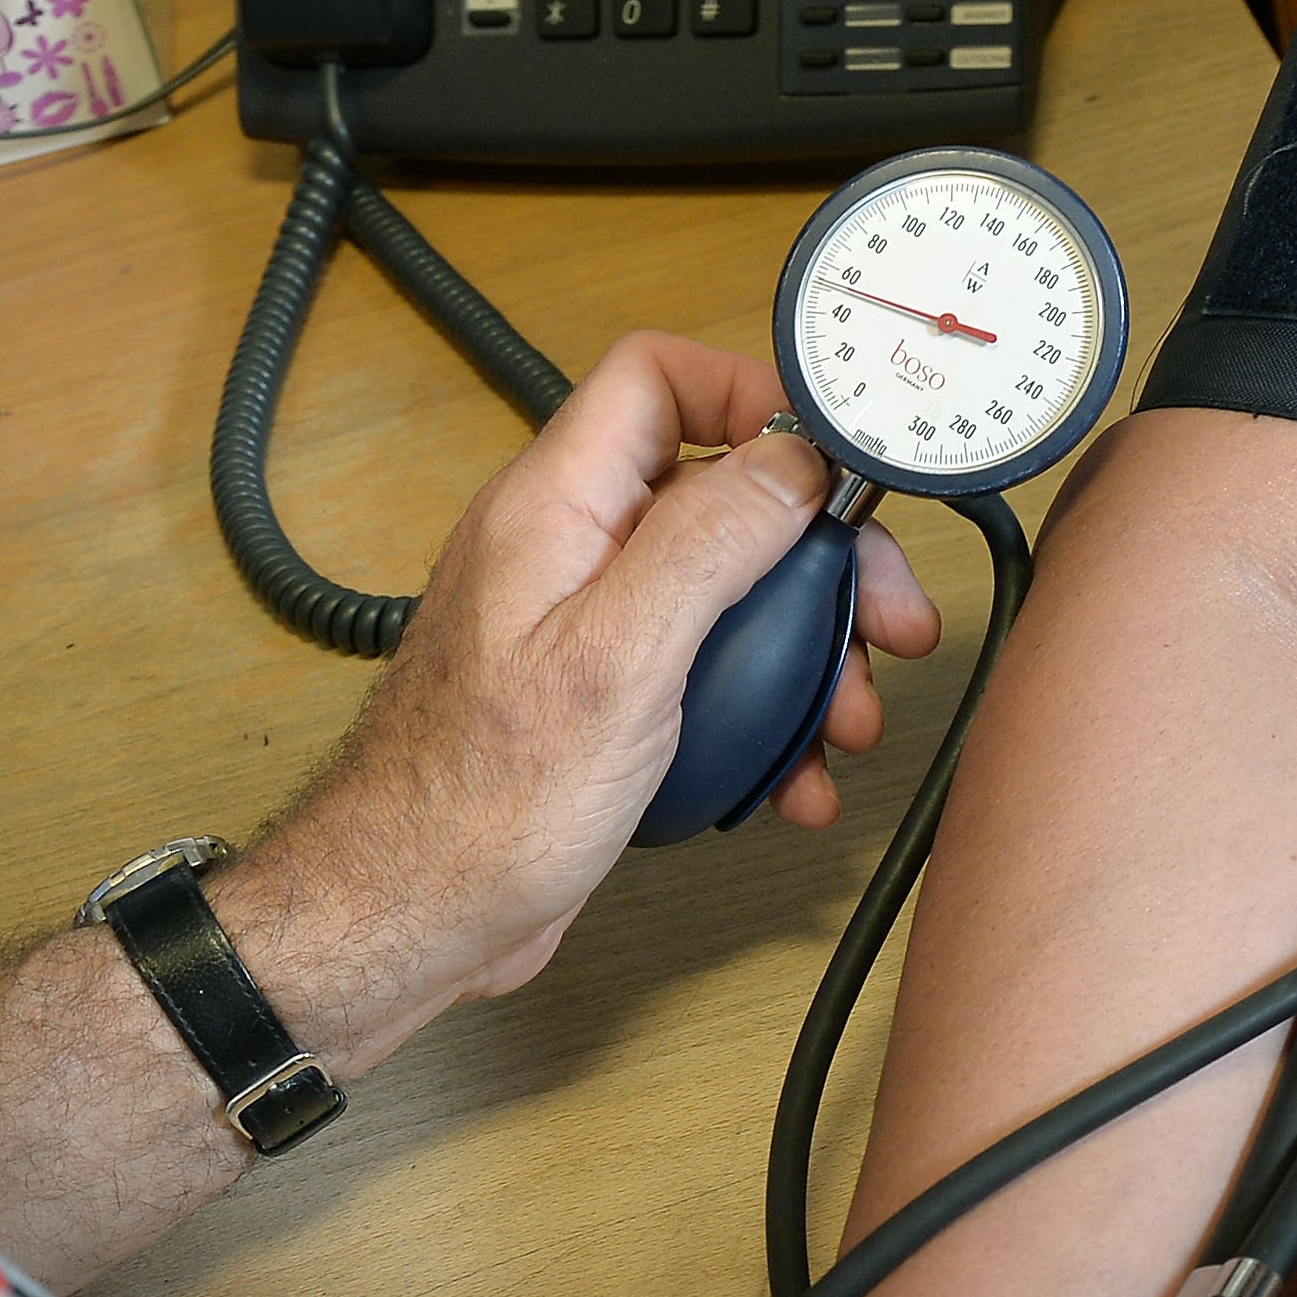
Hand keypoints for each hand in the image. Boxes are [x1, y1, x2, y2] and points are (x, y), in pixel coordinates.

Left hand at [211, 331, 940, 1076]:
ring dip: (803, 655)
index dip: (755, 395)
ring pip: (723, 597)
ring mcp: (582, 628)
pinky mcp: (597, 702)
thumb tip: (791, 461)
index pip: (656, 380)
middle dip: (816, 558)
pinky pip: (701, 678)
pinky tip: (792, 777)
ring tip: (848, 720)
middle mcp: (566, 551)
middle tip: (886, 622)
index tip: (838, 465)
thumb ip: (705, 544)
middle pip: (718, 497)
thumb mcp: (617, 660)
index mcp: (554, 508)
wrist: (410, 917)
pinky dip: (759, 720)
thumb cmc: (478, 804)